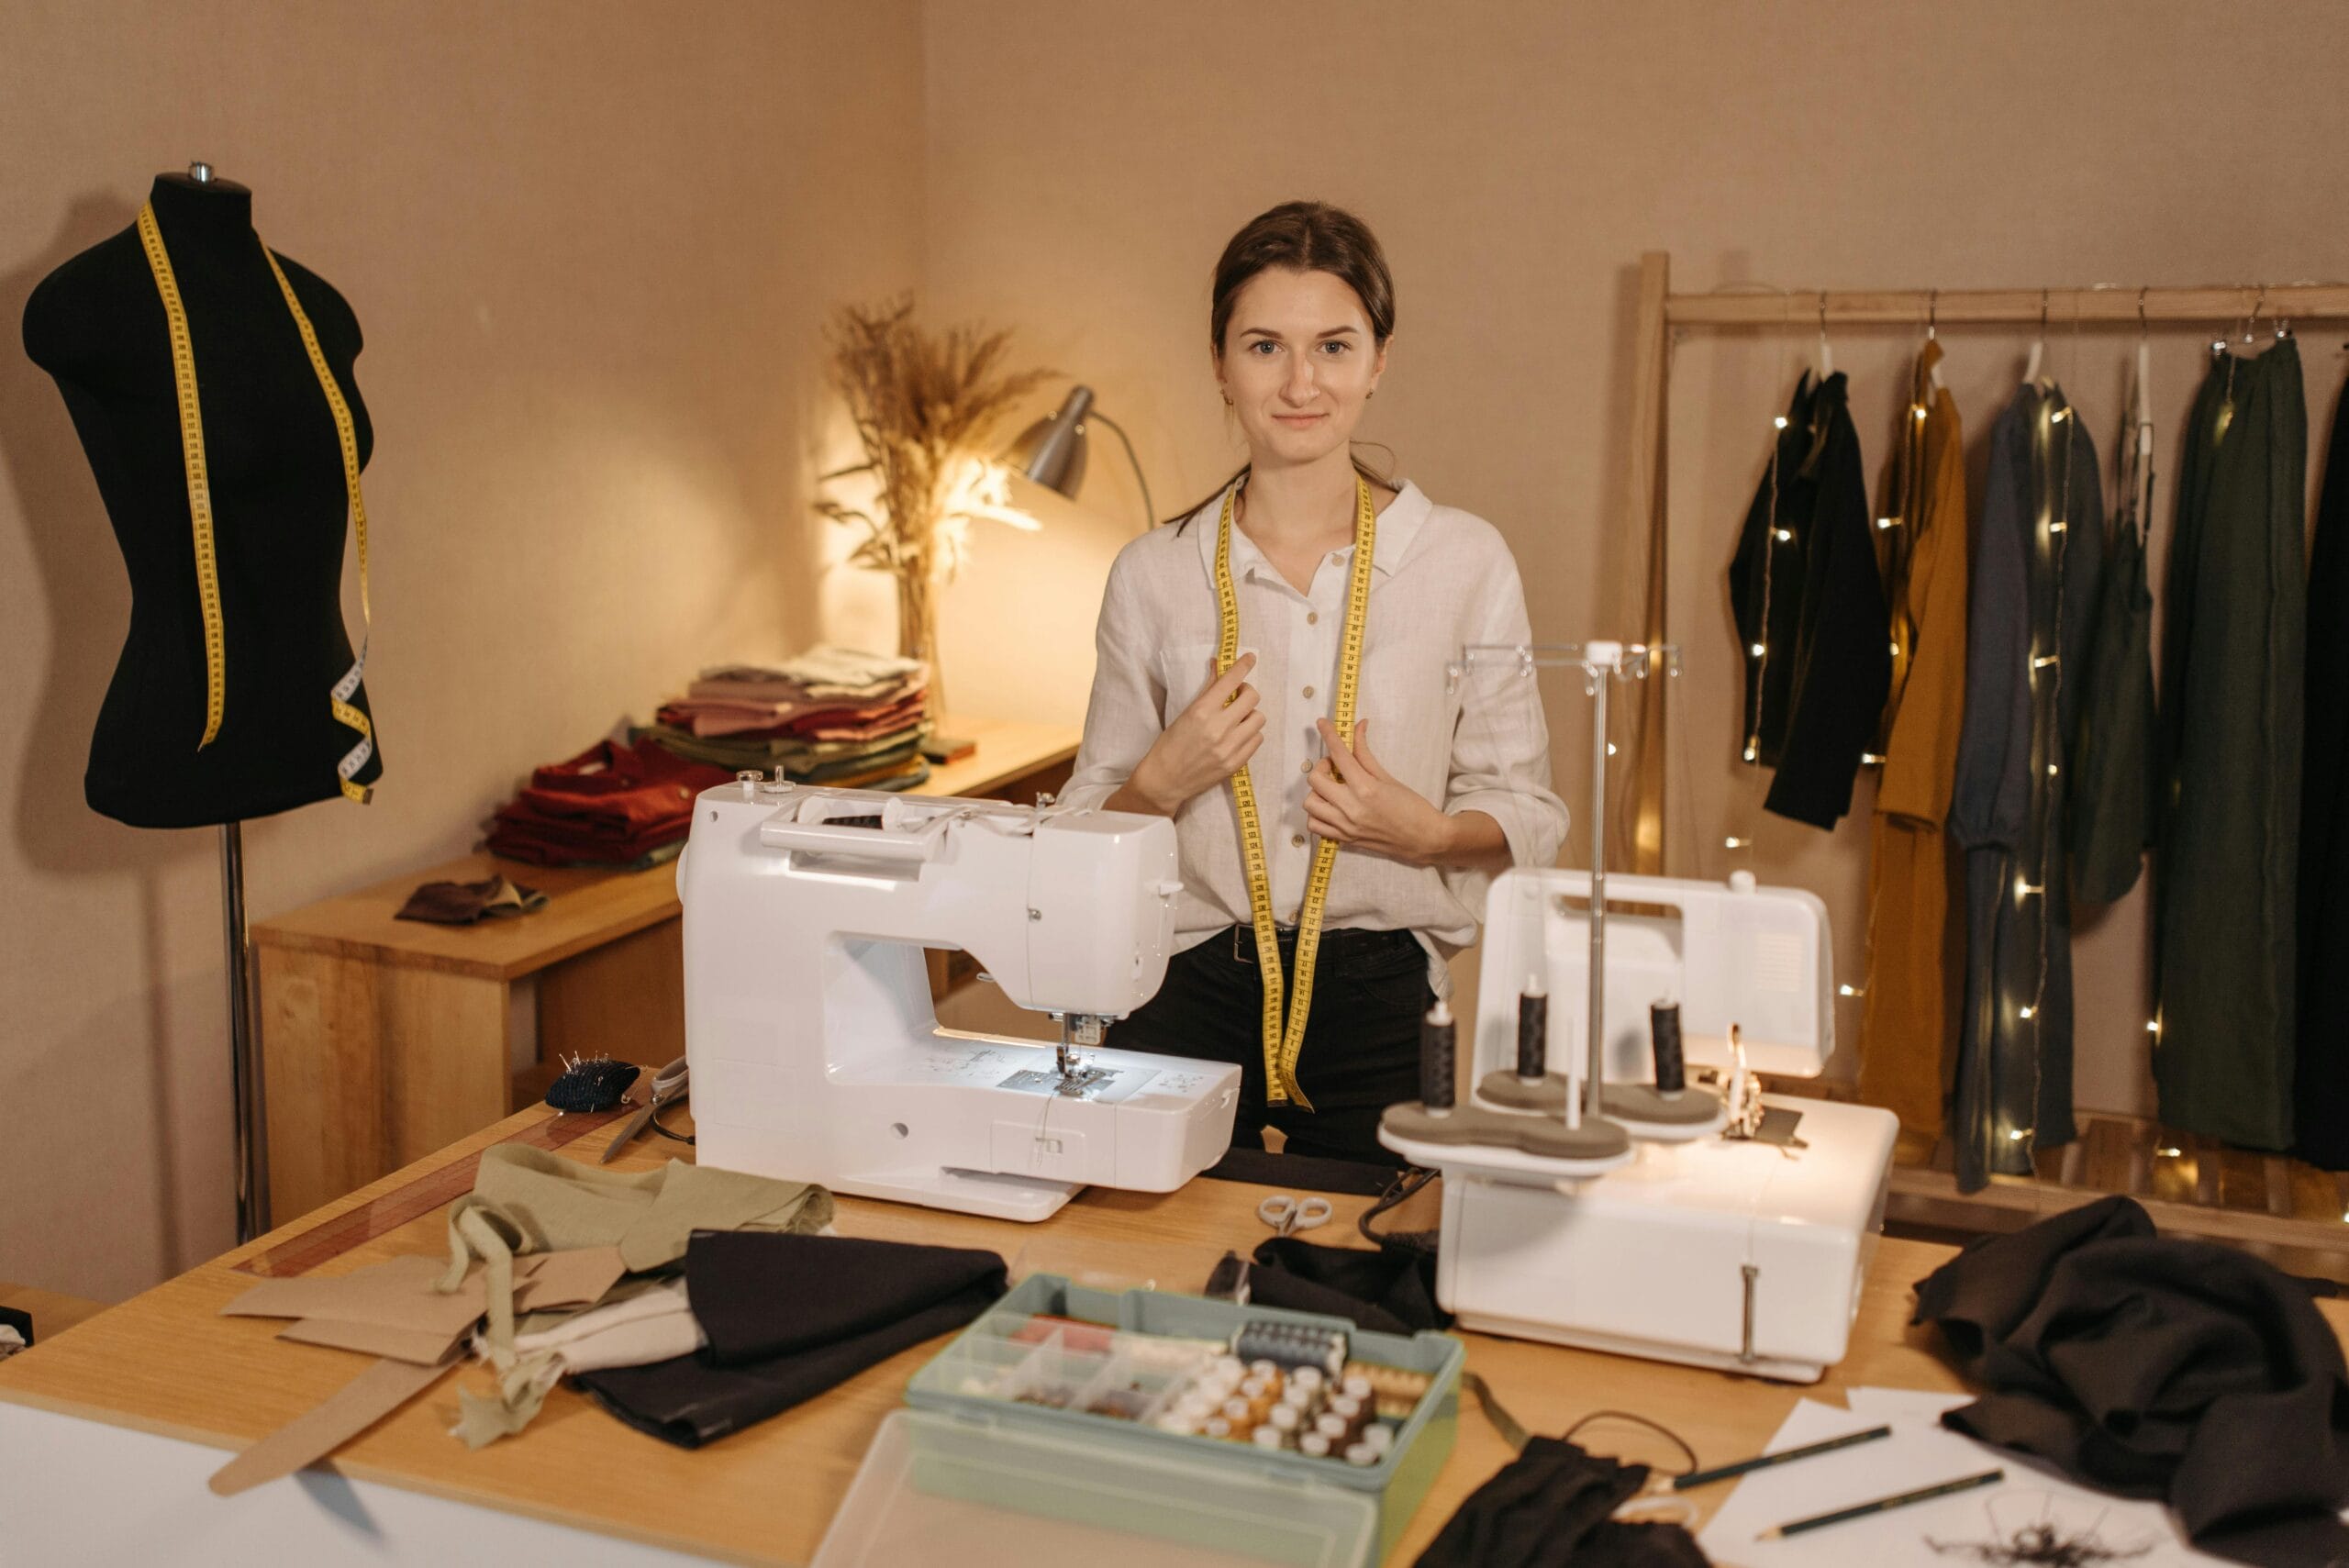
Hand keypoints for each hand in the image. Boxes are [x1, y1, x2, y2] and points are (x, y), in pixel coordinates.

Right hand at [1130, 652, 1265, 811]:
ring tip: (1237, 720)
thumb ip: (1207, 690)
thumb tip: (1219, 666)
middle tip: (1238, 696)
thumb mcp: (1185, 713)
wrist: (1165, 780)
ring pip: (1259, 719)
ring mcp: (1229, 747)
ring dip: (1250, 715)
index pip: (1231, 681)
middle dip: (1247, 692)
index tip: (1250, 658)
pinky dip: (1250, 734)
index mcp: (1201, 711)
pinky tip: (1237, 736)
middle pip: (1252, 698)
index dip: (1243, 665)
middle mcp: (1218, 728)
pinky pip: (1257, 740)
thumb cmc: (1170, 744)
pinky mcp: (1236, 763)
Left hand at [1305, 719, 1453, 865]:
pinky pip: (1315, 826)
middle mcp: (1351, 808)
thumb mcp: (1389, 778)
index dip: (1328, 734)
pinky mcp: (1345, 839)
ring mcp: (1346, 826)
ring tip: (1332, 789)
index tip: (1322, 723)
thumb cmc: (1413, 808)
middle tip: (1335, 766)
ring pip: (1309, 804)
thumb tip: (1358, 728)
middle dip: (1322, 766)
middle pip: (1315, 780)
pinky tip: (1330, 807)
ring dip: (1316, 792)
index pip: (1339, 755)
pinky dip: (1317, 814)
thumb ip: (1366, 754)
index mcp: (1365, 789)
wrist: (1426, 839)